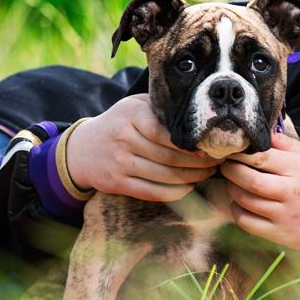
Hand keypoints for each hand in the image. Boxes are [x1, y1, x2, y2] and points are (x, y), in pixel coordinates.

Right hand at [66, 94, 219, 201]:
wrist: (83, 148)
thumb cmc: (120, 123)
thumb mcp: (135, 106)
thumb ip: (160, 108)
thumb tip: (199, 114)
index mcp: (131, 114)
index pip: (166, 132)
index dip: (191, 143)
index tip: (210, 145)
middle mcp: (123, 138)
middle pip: (169, 156)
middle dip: (198, 162)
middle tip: (216, 162)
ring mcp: (119, 162)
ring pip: (163, 175)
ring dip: (191, 178)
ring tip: (208, 174)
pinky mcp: (116, 183)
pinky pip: (151, 192)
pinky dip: (174, 193)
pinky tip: (188, 187)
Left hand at [220, 130, 299, 252]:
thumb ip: (289, 145)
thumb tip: (265, 133)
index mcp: (299, 169)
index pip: (262, 156)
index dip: (242, 153)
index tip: (234, 150)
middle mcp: (291, 191)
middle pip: (250, 179)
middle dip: (231, 170)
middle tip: (225, 165)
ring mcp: (283, 214)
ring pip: (245, 200)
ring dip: (231, 189)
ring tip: (231, 182)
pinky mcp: (278, 233)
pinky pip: (246, 221)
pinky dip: (236, 210)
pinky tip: (239, 204)